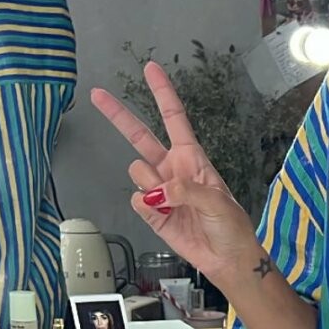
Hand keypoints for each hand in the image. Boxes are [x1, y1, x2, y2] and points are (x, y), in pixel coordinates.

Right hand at [90, 60, 257, 287]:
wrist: (227, 259)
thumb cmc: (231, 226)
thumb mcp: (218, 202)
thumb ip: (188, 190)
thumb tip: (160, 189)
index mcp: (192, 157)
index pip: (173, 118)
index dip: (162, 93)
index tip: (151, 68)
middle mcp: (172, 168)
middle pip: (139, 136)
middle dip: (118, 115)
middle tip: (97, 94)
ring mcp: (160, 190)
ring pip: (136, 172)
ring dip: (152, 185)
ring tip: (173, 203)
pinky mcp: (152, 212)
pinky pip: (137, 200)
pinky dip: (147, 207)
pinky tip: (165, 215)